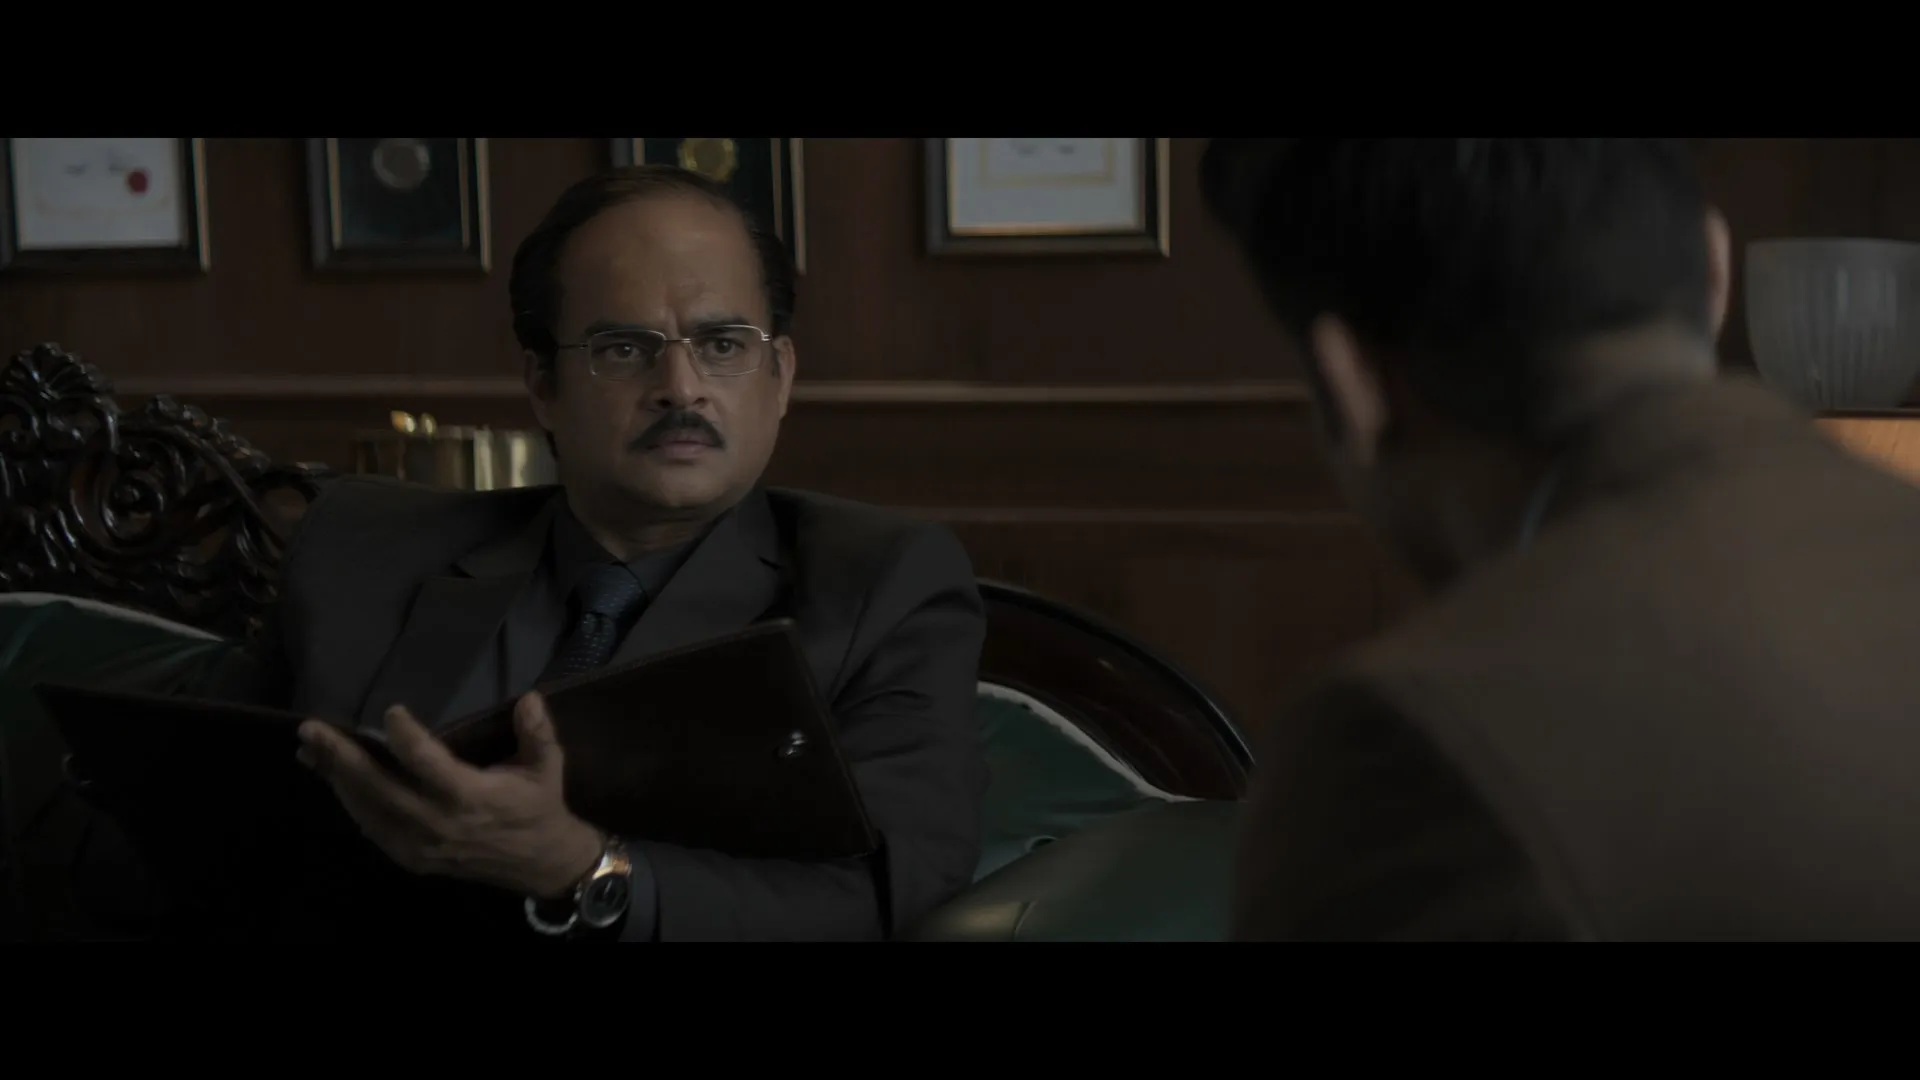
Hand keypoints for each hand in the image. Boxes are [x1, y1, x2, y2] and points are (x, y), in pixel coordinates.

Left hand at [295, 692, 603, 898]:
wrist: (540, 864)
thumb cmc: (540, 807)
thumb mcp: (547, 766)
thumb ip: (537, 732)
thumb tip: (528, 698)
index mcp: (472, 797)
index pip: (429, 764)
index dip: (406, 738)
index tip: (390, 712)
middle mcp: (440, 822)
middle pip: (381, 788)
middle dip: (342, 758)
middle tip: (312, 730)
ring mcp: (422, 844)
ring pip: (369, 810)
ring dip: (336, 779)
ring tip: (310, 751)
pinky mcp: (413, 858)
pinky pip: (373, 829)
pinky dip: (351, 804)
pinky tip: (334, 781)